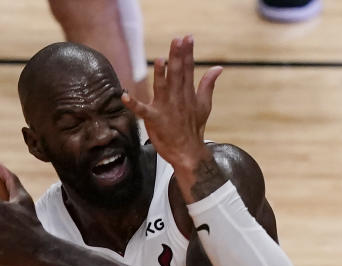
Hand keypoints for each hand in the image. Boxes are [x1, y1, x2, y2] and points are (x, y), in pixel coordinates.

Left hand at [121, 35, 222, 172]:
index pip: (188, 69)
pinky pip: (142, 111)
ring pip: (162, 88)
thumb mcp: (204, 105)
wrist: (188, 152)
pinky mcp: (154, 120)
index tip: (188, 38)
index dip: (188, 53)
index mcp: (188, 94)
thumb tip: (218, 68)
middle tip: (177, 40)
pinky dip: (133, 104)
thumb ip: (208, 84)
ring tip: (159, 61)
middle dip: (177, 57)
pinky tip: (124, 96)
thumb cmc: (194, 128)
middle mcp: (177, 98)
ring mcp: (166, 109)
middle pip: (177, 74)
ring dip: (160, 75)